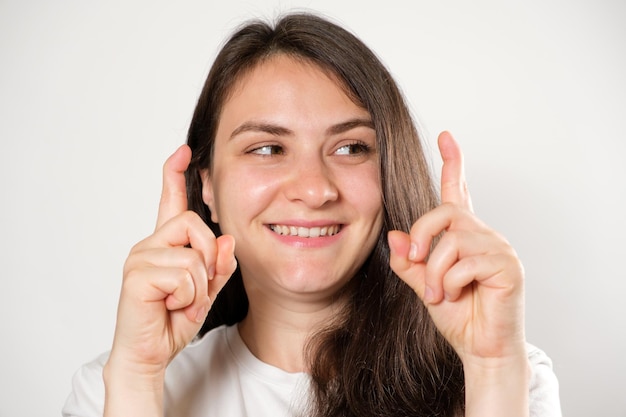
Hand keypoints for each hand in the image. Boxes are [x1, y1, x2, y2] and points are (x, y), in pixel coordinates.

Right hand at [107, 145, 236, 375]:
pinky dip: (189, 298)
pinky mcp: (137, 275)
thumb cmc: (174, 321)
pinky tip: (172, 308)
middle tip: (199, 288)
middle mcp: (149, 245)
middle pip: (194, 223)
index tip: (183, 151)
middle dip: (209, 258)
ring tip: (182, 304)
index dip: (175, 175)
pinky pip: (184, 275)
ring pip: (193, 256)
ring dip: (199, 289)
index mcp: (165, 245)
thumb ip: (218, 266)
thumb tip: (228, 240)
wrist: (151, 354)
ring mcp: (140, 258)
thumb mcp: (207, 291)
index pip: (170, 202)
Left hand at [388, 132, 525, 363]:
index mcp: (464, 236)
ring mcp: (499, 249)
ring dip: (435, 272)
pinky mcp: (508, 266)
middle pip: (445, 212)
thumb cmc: (457, 315)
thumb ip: (410, 261)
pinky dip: (450, 282)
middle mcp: (484, 235)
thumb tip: (395, 235)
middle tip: (418, 264)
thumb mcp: (423, 285)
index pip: (457, 192)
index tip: (446, 136)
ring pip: (452, 241)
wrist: (481, 348)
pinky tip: (455, 296)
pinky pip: (466, 262)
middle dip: (422, 236)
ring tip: (439, 293)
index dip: (452, 164)